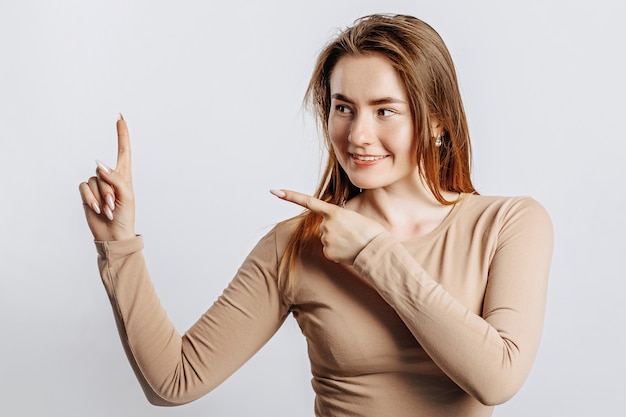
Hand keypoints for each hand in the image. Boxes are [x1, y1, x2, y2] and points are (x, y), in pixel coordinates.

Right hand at [79, 115, 134, 240]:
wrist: (113, 234)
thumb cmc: (125, 216)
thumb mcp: (127, 196)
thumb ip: (115, 178)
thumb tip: (99, 164)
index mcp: (125, 176)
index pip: (124, 151)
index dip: (122, 135)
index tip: (120, 118)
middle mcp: (110, 177)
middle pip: (104, 171)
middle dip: (109, 191)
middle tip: (115, 206)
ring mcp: (98, 185)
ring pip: (94, 180)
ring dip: (101, 197)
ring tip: (108, 210)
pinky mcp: (87, 193)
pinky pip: (84, 187)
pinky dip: (90, 199)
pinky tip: (96, 209)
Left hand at [271, 189, 385, 263]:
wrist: (377, 250)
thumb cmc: (371, 232)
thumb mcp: (355, 217)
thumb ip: (339, 219)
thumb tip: (329, 228)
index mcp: (334, 212)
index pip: (308, 201)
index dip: (290, 196)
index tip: (275, 191)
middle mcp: (326, 225)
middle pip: (324, 226)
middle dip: (335, 230)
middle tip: (352, 233)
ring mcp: (326, 239)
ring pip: (327, 239)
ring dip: (337, 241)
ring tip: (353, 242)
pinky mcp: (327, 253)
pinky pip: (329, 251)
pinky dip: (338, 252)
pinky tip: (348, 251)